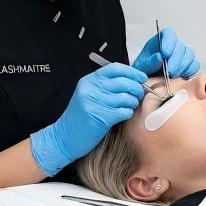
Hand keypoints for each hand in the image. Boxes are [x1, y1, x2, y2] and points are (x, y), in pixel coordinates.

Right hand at [30, 63, 147, 175]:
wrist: (65, 137)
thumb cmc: (80, 118)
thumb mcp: (88, 95)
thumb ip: (105, 86)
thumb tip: (132, 81)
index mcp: (89, 81)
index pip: (115, 68)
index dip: (132, 72)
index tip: (141, 78)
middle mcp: (91, 89)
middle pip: (123, 82)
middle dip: (136, 88)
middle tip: (139, 95)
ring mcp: (94, 103)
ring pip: (126, 97)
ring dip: (133, 102)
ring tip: (130, 106)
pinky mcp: (100, 117)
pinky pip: (124, 111)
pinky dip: (128, 113)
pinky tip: (124, 115)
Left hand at [132, 27, 199, 77]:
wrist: (147, 82)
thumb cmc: (143, 71)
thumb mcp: (140, 67)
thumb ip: (148, 62)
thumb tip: (159, 57)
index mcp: (159, 41)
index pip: (168, 34)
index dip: (168, 42)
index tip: (164, 54)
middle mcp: (172, 46)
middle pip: (180, 46)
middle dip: (176, 59)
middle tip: (169, 71)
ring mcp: (181, 55)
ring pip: (189, 55)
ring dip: (182, 66)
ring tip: (172, 76)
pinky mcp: (187, 65)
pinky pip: (194, 65)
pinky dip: (189, 71)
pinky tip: (180, 77)